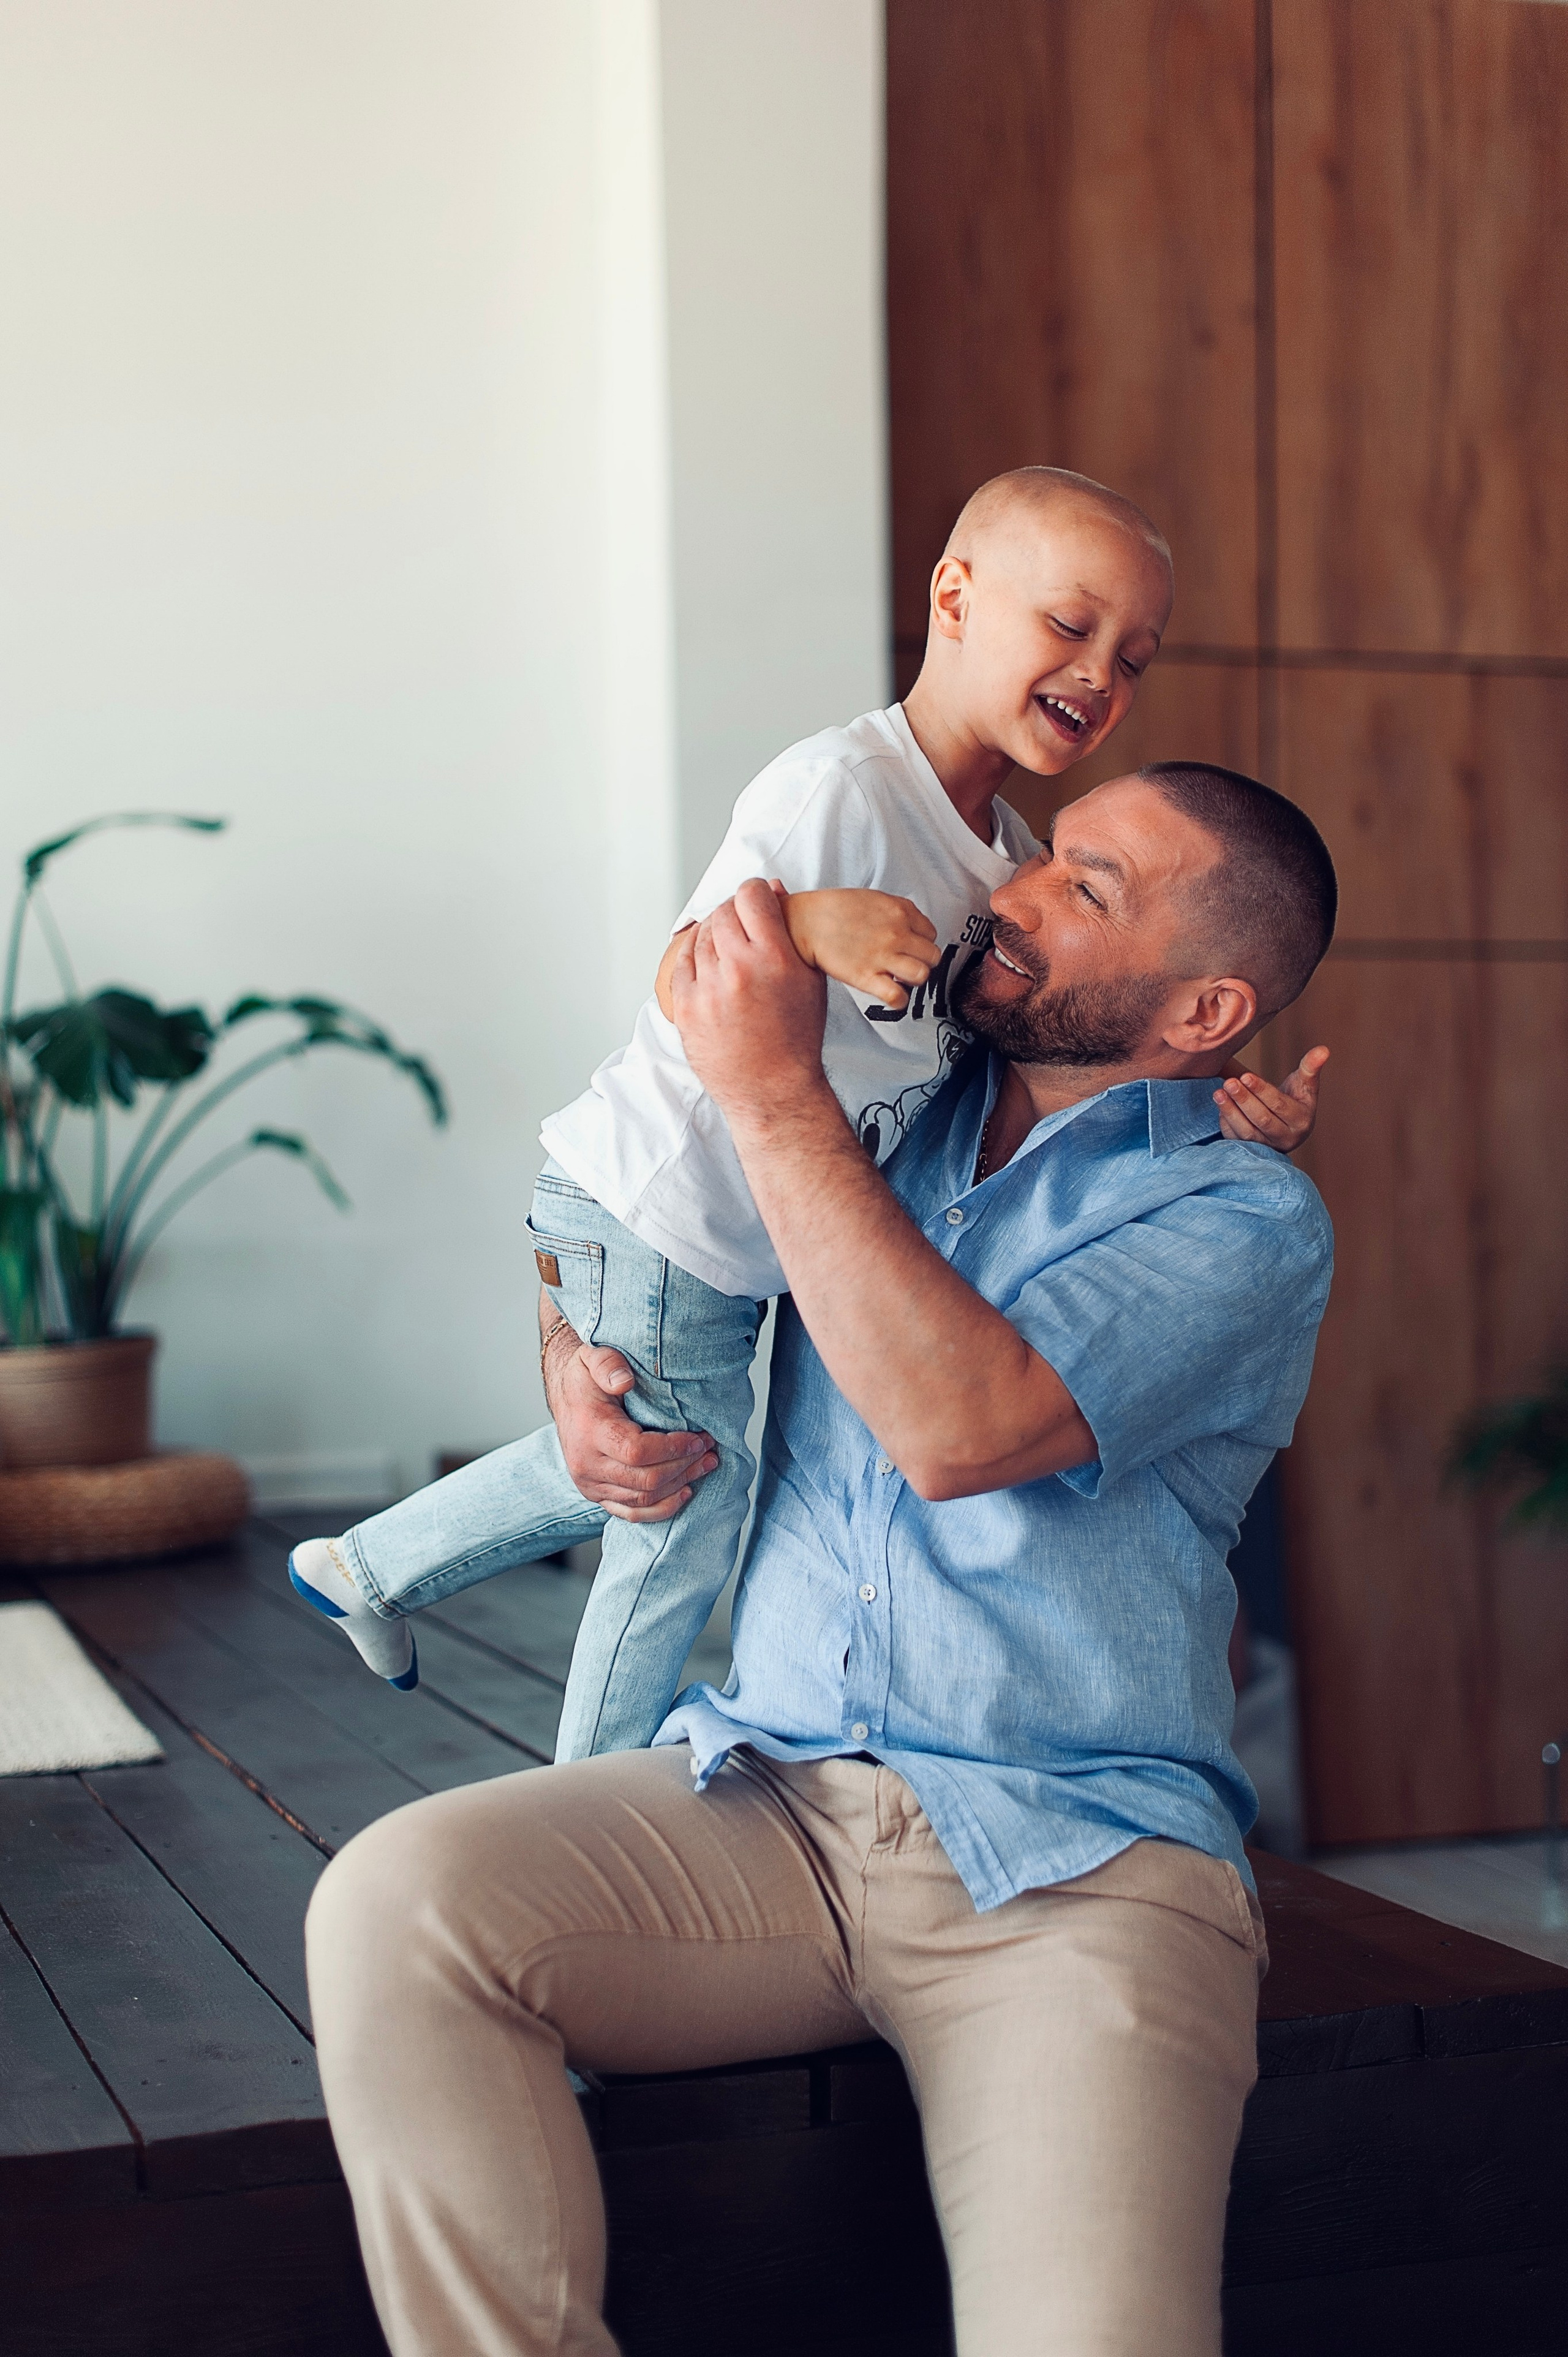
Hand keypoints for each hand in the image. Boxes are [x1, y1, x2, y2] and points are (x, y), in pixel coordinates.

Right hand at [541, 1315, 716, 1521]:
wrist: (564, 1394)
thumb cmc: (583, 1377)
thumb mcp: (594, 1357)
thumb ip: (609, 1365)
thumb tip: (624, 1381)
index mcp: (589, 1431)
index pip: (637, 1452)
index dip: (673, 1448)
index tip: (698, 1437)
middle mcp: (586, 1464)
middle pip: (645, 1480)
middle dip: (684, 1465)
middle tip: (709, 1449)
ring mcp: (590, 1483)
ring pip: (642, 1499)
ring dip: (679, 1485)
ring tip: (705, 1465)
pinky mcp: (596, 1493)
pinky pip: (630, 1513)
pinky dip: (661, 1509)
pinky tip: (683, 1493)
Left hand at [670, 877, 832, 1124]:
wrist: (771, 1089)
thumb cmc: (795, 1038)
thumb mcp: (808, 980)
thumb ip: (790, 932)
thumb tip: (772, 891)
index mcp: (774, 958)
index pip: (751, 895)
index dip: (754, 892)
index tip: (755, 900)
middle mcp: (738, 970)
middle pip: (723, 912)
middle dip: (733, 914)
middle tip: (742, 927)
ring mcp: (707, 990)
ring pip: (701, 936)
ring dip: (714, 936)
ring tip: (729, 952)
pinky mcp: (686, 1008)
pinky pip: (681, 964)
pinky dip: (693, 958)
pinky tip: (708, 965)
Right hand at [784, 888, 939, 1008]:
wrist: (805, 921)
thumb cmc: (833, 910)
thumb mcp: (873, 898)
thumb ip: (896, 912)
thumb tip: (911, 928)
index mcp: (899, 911)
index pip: (931, 934)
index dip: (921, 943)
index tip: (911, 948)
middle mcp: (896, 932)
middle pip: (932, 956)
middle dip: (922, 962)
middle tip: (907, 964)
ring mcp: (883, 955)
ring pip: (922, 975)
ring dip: (913, 980)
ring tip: (899, 978)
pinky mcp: (866, 976)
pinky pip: (898, 996)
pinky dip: (898, 1000)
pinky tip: (892, 995)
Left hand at [1215, 1045, 1329, 1152]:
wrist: (1285, 1125)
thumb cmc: (1295, 1100)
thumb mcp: (1305, 1084)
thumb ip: (1311, 1067)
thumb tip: (1324, 1050)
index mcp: (1302, 1121)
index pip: (1279, 1105)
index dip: (1262, 1091)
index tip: (1245, 1076)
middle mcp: (1286, 1138)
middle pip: (1262, 1120)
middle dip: (1244, 1100)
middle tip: (1229, 1082)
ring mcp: (1267, 1147)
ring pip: (1247, 1132)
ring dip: (1231, 1111)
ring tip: (1218, 1093)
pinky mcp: (1251, 1151)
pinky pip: (1235, 1139)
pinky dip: (1226, 1123)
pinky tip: (1220, 1105)